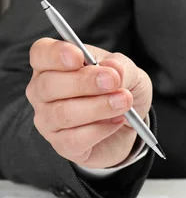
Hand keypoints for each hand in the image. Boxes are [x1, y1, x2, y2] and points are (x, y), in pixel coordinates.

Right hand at [26, 38, 152, 168]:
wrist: (131, 124)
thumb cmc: (121, 90)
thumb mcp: (129, 73)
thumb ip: (120, 68)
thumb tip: (112, 69)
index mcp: (53, 64)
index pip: (41, 53)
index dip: (56, 54)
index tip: (79, 56)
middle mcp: (43, 91)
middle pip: (49, 84)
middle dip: (84, 82)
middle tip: (113, 82)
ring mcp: (49, 120)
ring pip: (63, 113)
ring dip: (98, 107)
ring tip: (124, 102)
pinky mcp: (61, 144)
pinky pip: (74, 138)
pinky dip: (101, 130)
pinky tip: (118, 122)